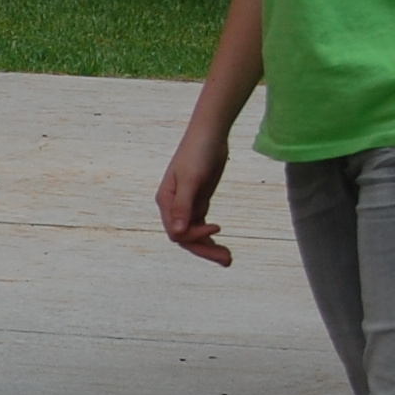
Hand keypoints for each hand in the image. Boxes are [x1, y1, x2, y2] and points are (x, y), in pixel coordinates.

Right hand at [157, 126, 232, 265]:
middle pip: (185, 237)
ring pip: (193, 233)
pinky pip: (201, 224)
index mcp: (166, 202)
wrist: (210, 133)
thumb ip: (183, 207)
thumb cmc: (198, 152)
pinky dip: (210, 234)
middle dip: (205, 249)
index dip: (195, 236)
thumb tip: (177, 233)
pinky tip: (221, 241)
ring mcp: (186, 204)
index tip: (217, 227)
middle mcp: (173, 206)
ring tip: (229, 258)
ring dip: (209, 246)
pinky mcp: (198, 200)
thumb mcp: (191, 180)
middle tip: (228, 260)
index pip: (176, 232)